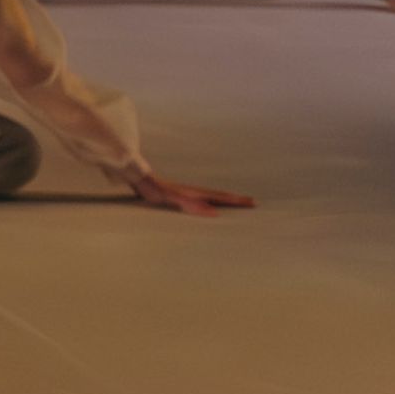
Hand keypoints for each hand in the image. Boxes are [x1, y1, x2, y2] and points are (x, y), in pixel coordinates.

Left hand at [127, 171, 253, 216]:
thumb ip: (193, 206)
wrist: (141, 180)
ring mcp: (188, 193)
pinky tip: (208, 203)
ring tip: (236, 201)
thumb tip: (215, 213)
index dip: (237, 201)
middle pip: (220, 195)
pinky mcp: (180, 195)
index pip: (222, 197)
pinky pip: (202, 198)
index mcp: (197, 193)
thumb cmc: (156, 191)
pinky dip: (212, 200)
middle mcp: (195, 192)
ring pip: (212, 196)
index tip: (253, 202)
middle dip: (237, 199)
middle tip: (252, 201)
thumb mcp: (175, 200)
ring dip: (226, 198)